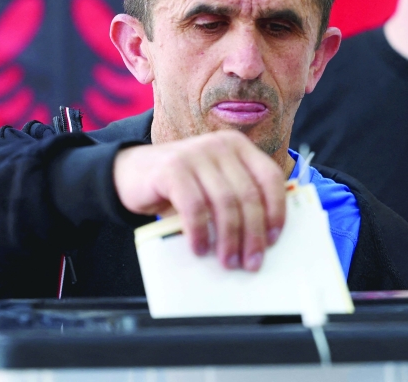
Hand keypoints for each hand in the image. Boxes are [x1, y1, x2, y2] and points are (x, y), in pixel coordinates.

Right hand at [112, 130, 286, 271]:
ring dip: (229, 238)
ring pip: (225, 202)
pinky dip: (200, 232)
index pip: (269, 177)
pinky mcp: (172, 168)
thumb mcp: (214, 184)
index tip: (274, 239)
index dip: (276, 210)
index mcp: (238, 147)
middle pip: (248, 194)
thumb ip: (237, 198)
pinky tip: (200, 248)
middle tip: (251, 262)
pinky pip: (194, 206)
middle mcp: (220, 145)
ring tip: (228, 262)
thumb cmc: (181, 186)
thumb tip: (262, 239)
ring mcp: (196, 154)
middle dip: (253, 234)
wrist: (131, 172)